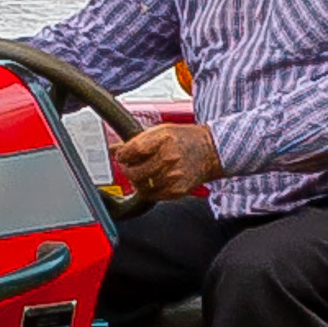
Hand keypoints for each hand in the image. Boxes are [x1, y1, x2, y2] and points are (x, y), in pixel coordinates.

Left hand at [106, 114, 220, 202]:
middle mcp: (168, 157)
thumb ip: (137, 140)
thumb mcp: (161, 131)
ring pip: (142, 186)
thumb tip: (114, 149)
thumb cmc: (186, 139)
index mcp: (162, 139)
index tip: (121, 156)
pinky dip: (149, 190)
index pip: (130, 151)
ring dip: (137, 182)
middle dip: (127, 170)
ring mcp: (173, 176)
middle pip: (134, 172)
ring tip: (142, 174)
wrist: (213, 151)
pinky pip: (153, 195)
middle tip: (128, 167)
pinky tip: (153, 181)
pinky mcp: (177, 190)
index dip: (122, 155)